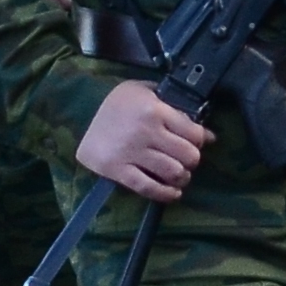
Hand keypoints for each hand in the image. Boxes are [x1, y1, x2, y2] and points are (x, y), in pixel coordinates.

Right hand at [76, 76, 208, 202]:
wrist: (78, 110)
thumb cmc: (119, 102)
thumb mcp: (147, 92)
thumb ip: (177, 108)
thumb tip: (208, 134)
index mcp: (155, 110)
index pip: (194, 133)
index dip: (200, 140)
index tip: (197, 142)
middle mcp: (145, 132)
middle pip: (188, 156)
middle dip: (192, 160)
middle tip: (187, 159)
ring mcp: (130, 152)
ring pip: (173, 173)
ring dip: (181, 177)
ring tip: (179, 174)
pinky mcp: (116, 170)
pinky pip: (148, 188)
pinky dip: (165, 194)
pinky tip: (172, 192)